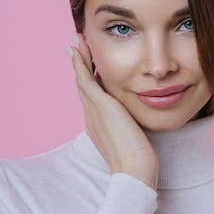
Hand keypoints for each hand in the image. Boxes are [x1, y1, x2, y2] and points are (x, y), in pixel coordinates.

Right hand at [69, 34, 158, 189]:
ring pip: (82, 80)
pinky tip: (78, 51)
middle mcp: (91, 117)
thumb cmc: (136, 162)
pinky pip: (86, 80)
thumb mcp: (131, 141)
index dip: (87, 80)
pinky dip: (81, 64)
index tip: (86, 66)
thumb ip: (129, 130)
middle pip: (82, 85)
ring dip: (79, 59)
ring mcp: (94, 111)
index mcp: (97, 125)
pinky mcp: (101, 106)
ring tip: (77, 42)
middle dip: (80, 65)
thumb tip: (135, 126)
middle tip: (76, 46)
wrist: (134, 171)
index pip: (91, 97)